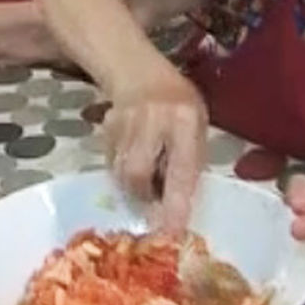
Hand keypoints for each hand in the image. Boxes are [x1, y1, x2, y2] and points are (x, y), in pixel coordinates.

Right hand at [103, 71, 207, 232]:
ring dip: (134, 187)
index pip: (181, 169)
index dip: (176, 203)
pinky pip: (112, 164)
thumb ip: (191, 159)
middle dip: (144, 197)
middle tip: (154, 204)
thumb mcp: (198, 124)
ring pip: (121, 172)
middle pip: (138, 174)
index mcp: (184, 119)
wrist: (139, 72)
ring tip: (147, 180)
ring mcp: (124, 124)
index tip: (173, 232)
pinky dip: (122, 172)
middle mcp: (152, 121)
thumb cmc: (179, 102)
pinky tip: (134, 160)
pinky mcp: (106, 129)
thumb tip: (180, 203)